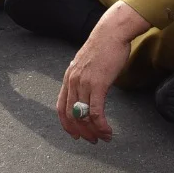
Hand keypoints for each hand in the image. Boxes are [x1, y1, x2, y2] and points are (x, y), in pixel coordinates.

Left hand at [55, 3, 141, 142]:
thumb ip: (85, 77)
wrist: (112, 32)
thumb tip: (89, 89)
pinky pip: (95, 112)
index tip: (75, 135)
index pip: (61, 107)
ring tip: (103, 137)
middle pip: (71, 115)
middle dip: (81, 132)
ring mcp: (84, 83)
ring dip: (93, 131)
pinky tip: (107, 130)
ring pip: (83, 116)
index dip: (66, 124)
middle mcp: (73, 81)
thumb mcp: (88, 64)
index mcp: (69, 77)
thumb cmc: (104, 46)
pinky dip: (101, 125)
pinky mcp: (98, 84)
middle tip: (92, 140)